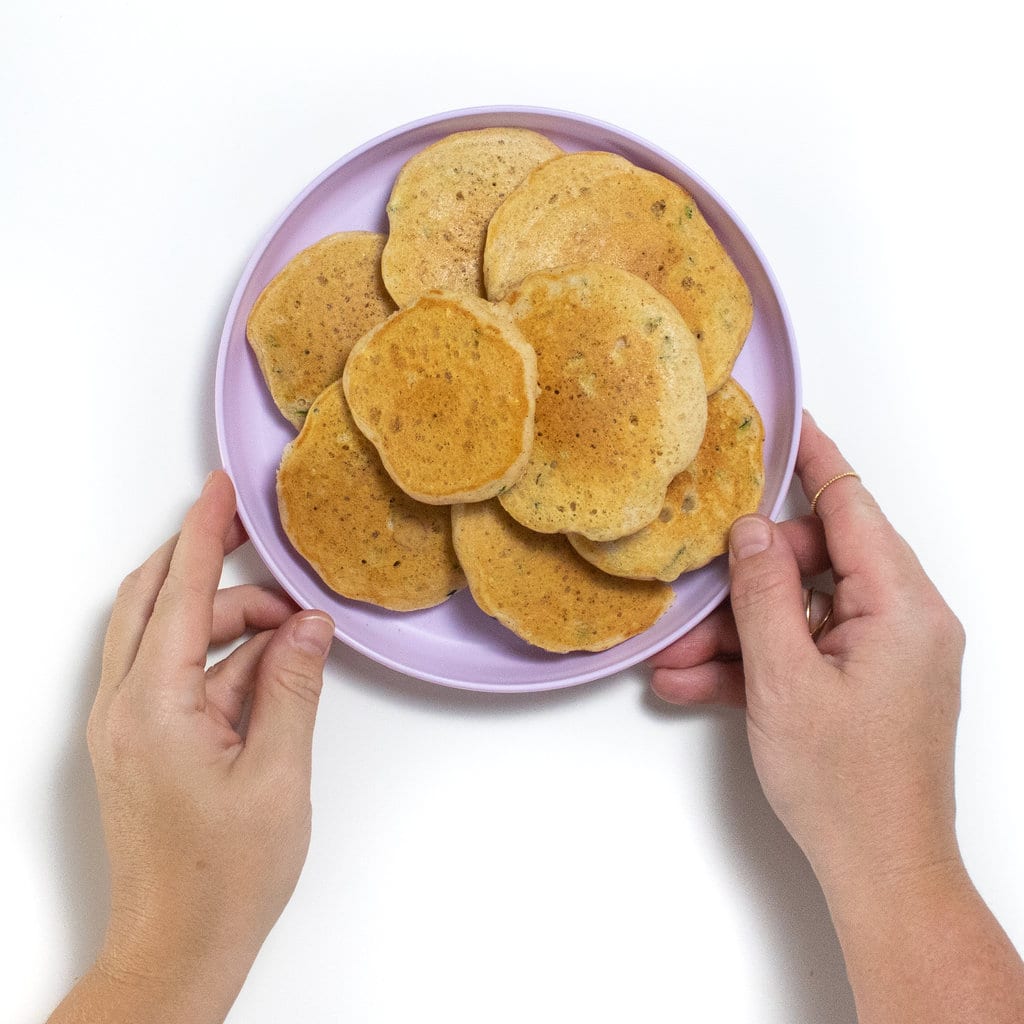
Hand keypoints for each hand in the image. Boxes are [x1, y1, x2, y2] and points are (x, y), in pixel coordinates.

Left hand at [60, 470, 333, 1021]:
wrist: (177, 949)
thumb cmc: (224, 878)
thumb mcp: (278, 773)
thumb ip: (291, 686)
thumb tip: (307, 625)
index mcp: (154, 709)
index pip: (181, 594)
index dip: (204, 534)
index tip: (220, 489)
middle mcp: (123, 708)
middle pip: (153, 600)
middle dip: (205, 561)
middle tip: (256, 542)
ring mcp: (124, 727)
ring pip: (163, 635)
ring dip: (223, 619)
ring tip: (290, 633)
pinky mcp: (137, 744)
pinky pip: (170, 673)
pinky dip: (216, 658)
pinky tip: (265, 670)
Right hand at [650, 411, 963, 889]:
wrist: (882, 873)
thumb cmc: (846, 785)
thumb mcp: (785, 678)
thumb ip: (763, 593)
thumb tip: (748, 530)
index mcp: (902, 606)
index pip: (851, 506)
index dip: (814, 461)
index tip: (787, 423)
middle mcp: (903, 619)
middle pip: (815, 561)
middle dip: (745, 581)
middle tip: (694, 603)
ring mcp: (884, 652)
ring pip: (799, 611)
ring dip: (737, 633)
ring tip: (678, 662)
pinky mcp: (864, 682)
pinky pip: (803, 650)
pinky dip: (756, 663)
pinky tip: (699, 685)